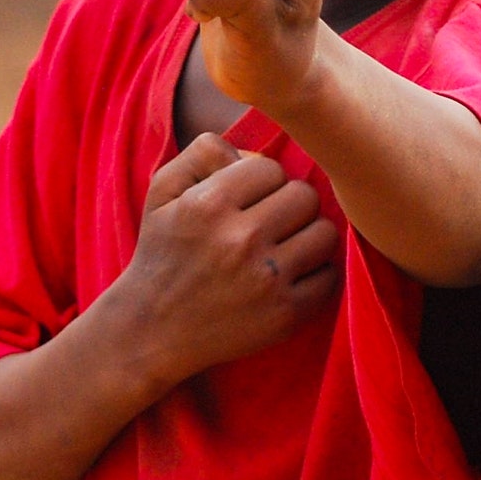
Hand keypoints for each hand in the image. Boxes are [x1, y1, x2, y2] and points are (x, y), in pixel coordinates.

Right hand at [117, 131, 338, 386]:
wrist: (150, 330)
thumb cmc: (161, 254)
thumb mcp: (162, 192)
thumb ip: (202, 152)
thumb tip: (250, 149)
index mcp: (209, 204)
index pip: (272, 168)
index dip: (263, 182)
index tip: (250, 201)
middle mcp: (240, 240)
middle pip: (305, 196)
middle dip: (290, 205)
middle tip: (272, 223)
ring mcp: (266, 280)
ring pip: (325, 233)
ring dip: (309, 237)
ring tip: (285, 247)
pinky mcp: (285, 315)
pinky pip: (330, 276)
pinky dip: (316, 275)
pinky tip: (291, 277)